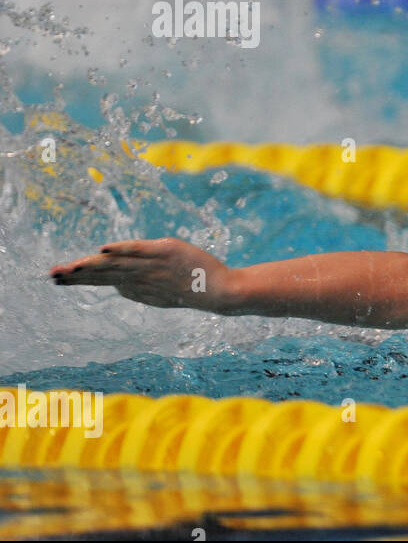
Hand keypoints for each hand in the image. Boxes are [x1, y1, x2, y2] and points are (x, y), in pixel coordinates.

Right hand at [50, 238, 234, 312]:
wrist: (220, 291)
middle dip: (77, 275)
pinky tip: (104, 249)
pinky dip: (123, 250)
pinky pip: (141, 251)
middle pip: (104, 273)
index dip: (78, 279)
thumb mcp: (158, 292)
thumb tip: (114, 285)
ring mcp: (153, 265)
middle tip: (52, 276)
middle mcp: (140, 275)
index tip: (55, 278)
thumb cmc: (189, 289)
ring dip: (92, 266)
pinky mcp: (167, 251)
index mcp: (135, 285)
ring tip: (70, 267)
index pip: (101, 280)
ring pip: (117, 265)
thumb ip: (135, 288)